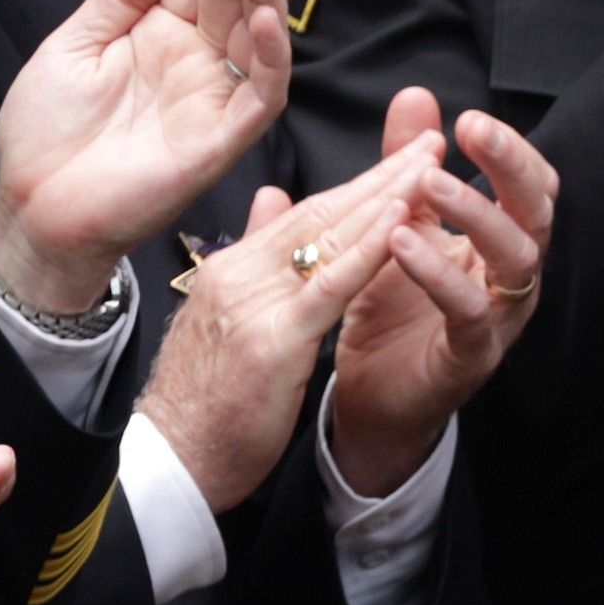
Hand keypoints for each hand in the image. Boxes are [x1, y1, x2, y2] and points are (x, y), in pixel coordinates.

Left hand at [0, 0, 292, 315]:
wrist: (34, 209)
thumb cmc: (47, 136)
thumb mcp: (73, 44)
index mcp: (159, 33)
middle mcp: (195, 61)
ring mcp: (212, 97)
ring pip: (260, 36)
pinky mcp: (222, 138)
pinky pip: (263, 94)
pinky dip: (272, 57)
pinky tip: (262, 20)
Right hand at [136, 149, 423, 512]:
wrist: (171, 462)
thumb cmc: (203, 402)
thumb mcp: (228, 318)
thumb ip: (253, 255)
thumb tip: (268, 199)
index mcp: (233, 268)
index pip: (305, 212)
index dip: (360, 182)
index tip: (405, 155)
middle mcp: (240, 273)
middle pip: (322, 212)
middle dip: (383, 175)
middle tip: (432, 141)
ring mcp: (253, 303)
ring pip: (330, 238)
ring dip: (387, 197)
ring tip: (430, 166)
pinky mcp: (271, 340)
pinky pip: (330, 286)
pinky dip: (368, 249)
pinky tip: (401, 221)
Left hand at [329, 92, 557, 497]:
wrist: (368, 398)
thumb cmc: (389, 309)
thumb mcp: (395, 223)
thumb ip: (406, 164)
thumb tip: (417, 96)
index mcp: (499, 241)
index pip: (531, 185)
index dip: (510, 150)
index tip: (468, 118)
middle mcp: (510, 277)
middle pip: (537, 211)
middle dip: (510, 165)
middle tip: (473, 129)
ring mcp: (499, 317)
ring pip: (514, 257)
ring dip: (475, 213)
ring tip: (428, 182)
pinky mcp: (472, 355)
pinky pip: (469, 309)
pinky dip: (437, 272)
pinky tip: (402, 240)